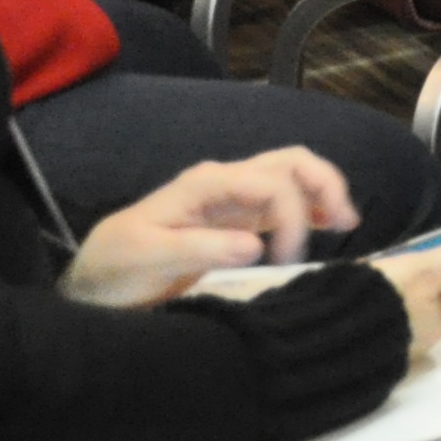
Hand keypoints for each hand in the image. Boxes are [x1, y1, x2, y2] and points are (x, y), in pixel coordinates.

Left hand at [60, 148, 357, 303]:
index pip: (271, 183)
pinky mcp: (235, 219)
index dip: (293, 216)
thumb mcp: (148, 258)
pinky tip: (326, 227)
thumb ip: (199, 248)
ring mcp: (231, 198)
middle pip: (289, 163)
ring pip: (292, 176)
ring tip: (345, 223)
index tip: (290, 260)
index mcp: (205, 184)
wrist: (94, 278)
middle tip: (345, 222)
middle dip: (324, 184)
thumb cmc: (116, 267)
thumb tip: (257, 246)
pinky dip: (311, 208)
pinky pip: (283, 201)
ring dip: (323, 192)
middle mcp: (223, 182)